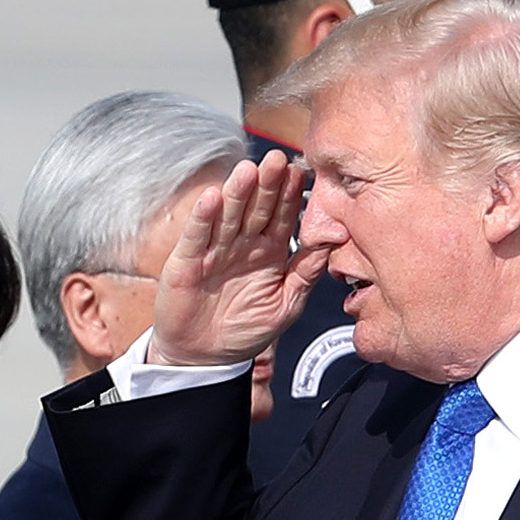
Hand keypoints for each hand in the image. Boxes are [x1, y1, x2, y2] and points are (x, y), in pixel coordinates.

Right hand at [151, 152, 329, 369]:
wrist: (206, 359)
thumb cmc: (245, 332)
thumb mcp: (286, 304)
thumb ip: (306, 273)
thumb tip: (332, 243)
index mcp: (270, 251)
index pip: (282, 216)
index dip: (290, 196)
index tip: (301, 175)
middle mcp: (243, 243)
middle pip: (256, 208)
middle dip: (267, 184)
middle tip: (277, 161)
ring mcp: (215, 249)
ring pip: (228, 215)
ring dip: (237, 192)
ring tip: (248, 171)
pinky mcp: (187, 260)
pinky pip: (197, 235)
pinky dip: (203, 217)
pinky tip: (212, 198)